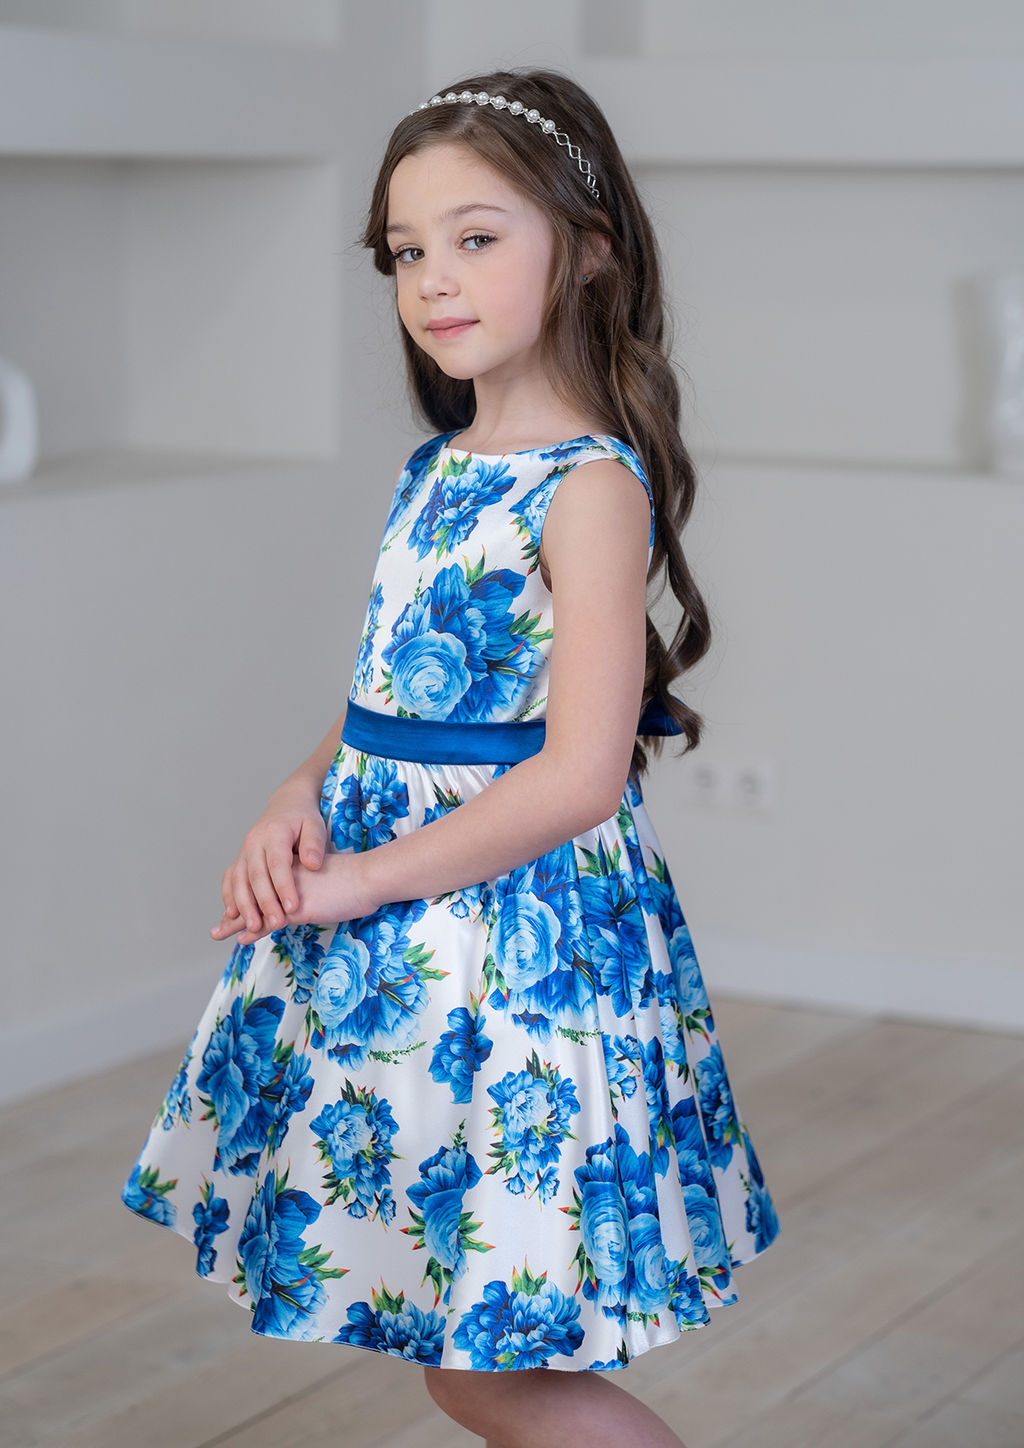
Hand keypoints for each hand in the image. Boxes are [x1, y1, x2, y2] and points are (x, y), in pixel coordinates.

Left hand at [210, 853, 380, 945]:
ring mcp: (287, 893)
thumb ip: (315, 886)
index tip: (234, 906)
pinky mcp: (295, 909)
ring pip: (255, 909)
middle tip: (218, 924)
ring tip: (217, 932)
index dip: (247, 895)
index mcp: (293, 868)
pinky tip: (242, 938)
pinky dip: (254, 931)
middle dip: (235, 910)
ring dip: (235, 923)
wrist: (368, 877)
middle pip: (252, 895)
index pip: (263, 882)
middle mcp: (285, 878)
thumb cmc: (357, 880)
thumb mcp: (328, 880)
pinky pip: (268, 922)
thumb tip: (313, 896)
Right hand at [211, 779, 327, 942]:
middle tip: (277, 924)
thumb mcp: (315, 825)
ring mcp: (244, 851)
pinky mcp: (240, 859)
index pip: (278, 864)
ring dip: (245, 906)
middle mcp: (254, 842)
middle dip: (265, 903)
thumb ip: (314, 844)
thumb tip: (313, 864)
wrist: (287, 804)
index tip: (293, 908)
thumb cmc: (304, 818)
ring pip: (239, 881)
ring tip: (254, 927)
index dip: (284, 887)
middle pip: (256, 876)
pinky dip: (230, 898)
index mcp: (274, 833)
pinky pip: (230, 879)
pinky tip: (233, 916)